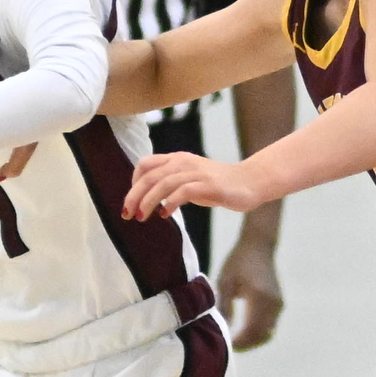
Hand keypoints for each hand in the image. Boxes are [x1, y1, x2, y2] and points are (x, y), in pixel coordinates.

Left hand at [123, 152, 265, 220]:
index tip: (131, 201)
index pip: (145, 165)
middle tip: (126, 214)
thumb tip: (148, 197)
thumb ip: (171, 182)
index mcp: (177, 159)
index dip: (133, 183)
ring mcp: (196, 173)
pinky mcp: (208, 185)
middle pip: (149, 176)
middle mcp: (183, 162)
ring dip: (147, 202)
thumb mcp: (190, 179)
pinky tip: (165, 215)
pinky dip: (169, 204)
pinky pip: (182, 192)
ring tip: (141, 217)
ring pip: (162, 184)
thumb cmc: (218, 184)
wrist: (249, 182)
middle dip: (133, 196)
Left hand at [217, 231, 285, 351]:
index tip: (225, 345)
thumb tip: (223, 329)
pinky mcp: (279, 304)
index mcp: (259, 297)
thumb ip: (224, 306)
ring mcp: (279, 304)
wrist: (259, 246)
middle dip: (245, 345)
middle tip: (228, 347)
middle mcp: (273, 303)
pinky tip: (243, 332)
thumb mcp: (225, 282)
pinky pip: (270, 326)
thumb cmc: (238, 261)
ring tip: (235, 342)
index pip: (251, 330)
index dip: (239, 342)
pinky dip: (258, 333)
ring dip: (252, 341)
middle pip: (261, 336)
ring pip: (268, 333)